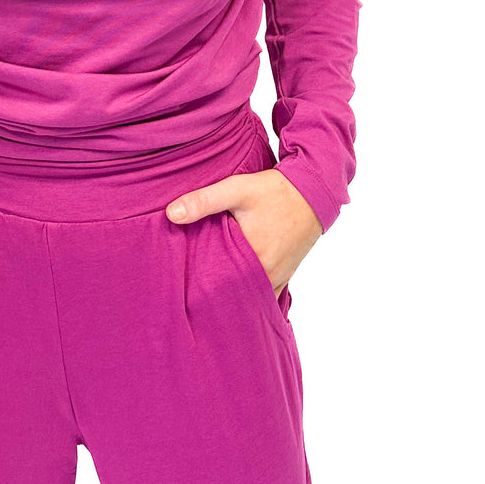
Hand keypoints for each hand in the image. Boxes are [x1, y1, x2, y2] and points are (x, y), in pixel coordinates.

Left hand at [165, 166, 322, 296]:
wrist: (313, 192)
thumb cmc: (274, 191)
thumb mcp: (236, 189)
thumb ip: (203, 201)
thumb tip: (171, 214)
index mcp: (253, 259)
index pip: (218, 283)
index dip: (199, 285)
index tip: (182, 285)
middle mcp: (268, 274)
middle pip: (234, 291)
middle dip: (214, 291)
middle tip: (191, 290)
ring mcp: (279, 276)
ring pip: (250, 294)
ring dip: (233, 292)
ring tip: (212, 288)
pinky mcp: (286, 273)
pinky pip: (265, 292)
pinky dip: (251, 291)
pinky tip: (236, 286)